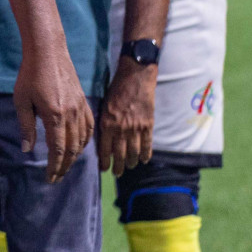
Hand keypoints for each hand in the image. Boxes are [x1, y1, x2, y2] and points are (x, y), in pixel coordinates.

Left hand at [14, 42, 94, 183]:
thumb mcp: (21, 100)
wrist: (48, 51)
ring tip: (65, 165)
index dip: (54, 166)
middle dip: (64, 166)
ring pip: (83, 140)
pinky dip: (85, 141)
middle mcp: (71, 115)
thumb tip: (26, 150)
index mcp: (55, 116)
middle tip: (56, 177)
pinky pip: (89, 127)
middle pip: (72, 149)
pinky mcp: (84, 102)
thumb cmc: (30, 75)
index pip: (58, 149)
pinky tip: (79, 146)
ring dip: (75, 156)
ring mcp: (80, 108)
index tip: (50, 178)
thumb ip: (26, 126)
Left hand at [97, 59, 156, 175]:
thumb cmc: (116, 89)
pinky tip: (143, 160)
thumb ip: (104, 122)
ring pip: (133, 152)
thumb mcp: (104, 105)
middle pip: (120, 154)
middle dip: (117, 166)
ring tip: (128, 167)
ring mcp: (136, 128)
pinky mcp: (148, 125)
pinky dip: (145, 154)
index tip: (104, 169)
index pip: (105, 149)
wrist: (136, 77)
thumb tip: (103, 139)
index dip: (104, 161)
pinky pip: (147, 144)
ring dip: (130, 162)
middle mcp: (121, 128)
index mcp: (107, 123)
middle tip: (116, 174)